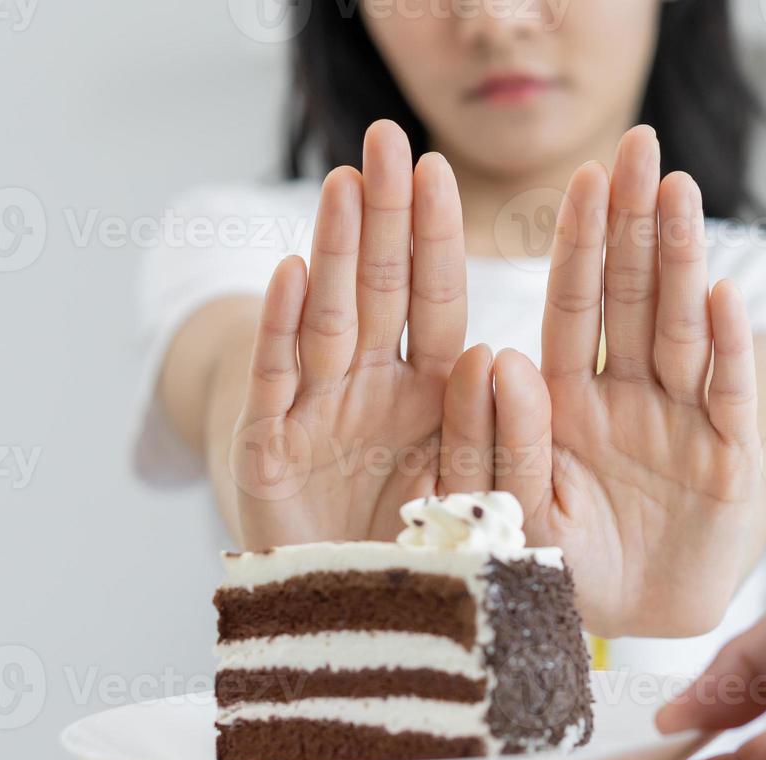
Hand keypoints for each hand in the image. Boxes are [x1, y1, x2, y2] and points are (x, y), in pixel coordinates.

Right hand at [230, 122, 492, 548]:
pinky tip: (289, 273)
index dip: (433, 238)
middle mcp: (373, 390)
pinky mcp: (269, 451)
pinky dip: (283, 333)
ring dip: (333, 254)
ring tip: (344, 186)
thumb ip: (491, 436)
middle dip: (384, 217)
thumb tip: (496, 353)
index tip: (438, 170)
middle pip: (380, 290)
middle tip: (386, 140)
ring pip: (328, 319)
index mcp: (432, 394)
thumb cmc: (422, 551)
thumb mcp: (474, 496)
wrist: (350, 614)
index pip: (435, 301)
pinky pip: (279, 383)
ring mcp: (317, 413)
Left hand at [490, 127, 765, 636]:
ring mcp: (681, 421)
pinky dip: (727, 350)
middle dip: (633, 225)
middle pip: (631, 299)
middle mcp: (627, 397)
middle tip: (638, 146)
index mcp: (567, 402)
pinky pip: (726, 395)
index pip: (573, 309)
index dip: (580, 245)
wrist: (647, 614)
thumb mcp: (518, 513)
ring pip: (679, 329)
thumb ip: (504, 444)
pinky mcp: (729, 458)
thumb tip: (495, 357)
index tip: (581, 179)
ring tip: (677, 193)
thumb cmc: (572, 563)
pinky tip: (722, 296)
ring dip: (680, 262)